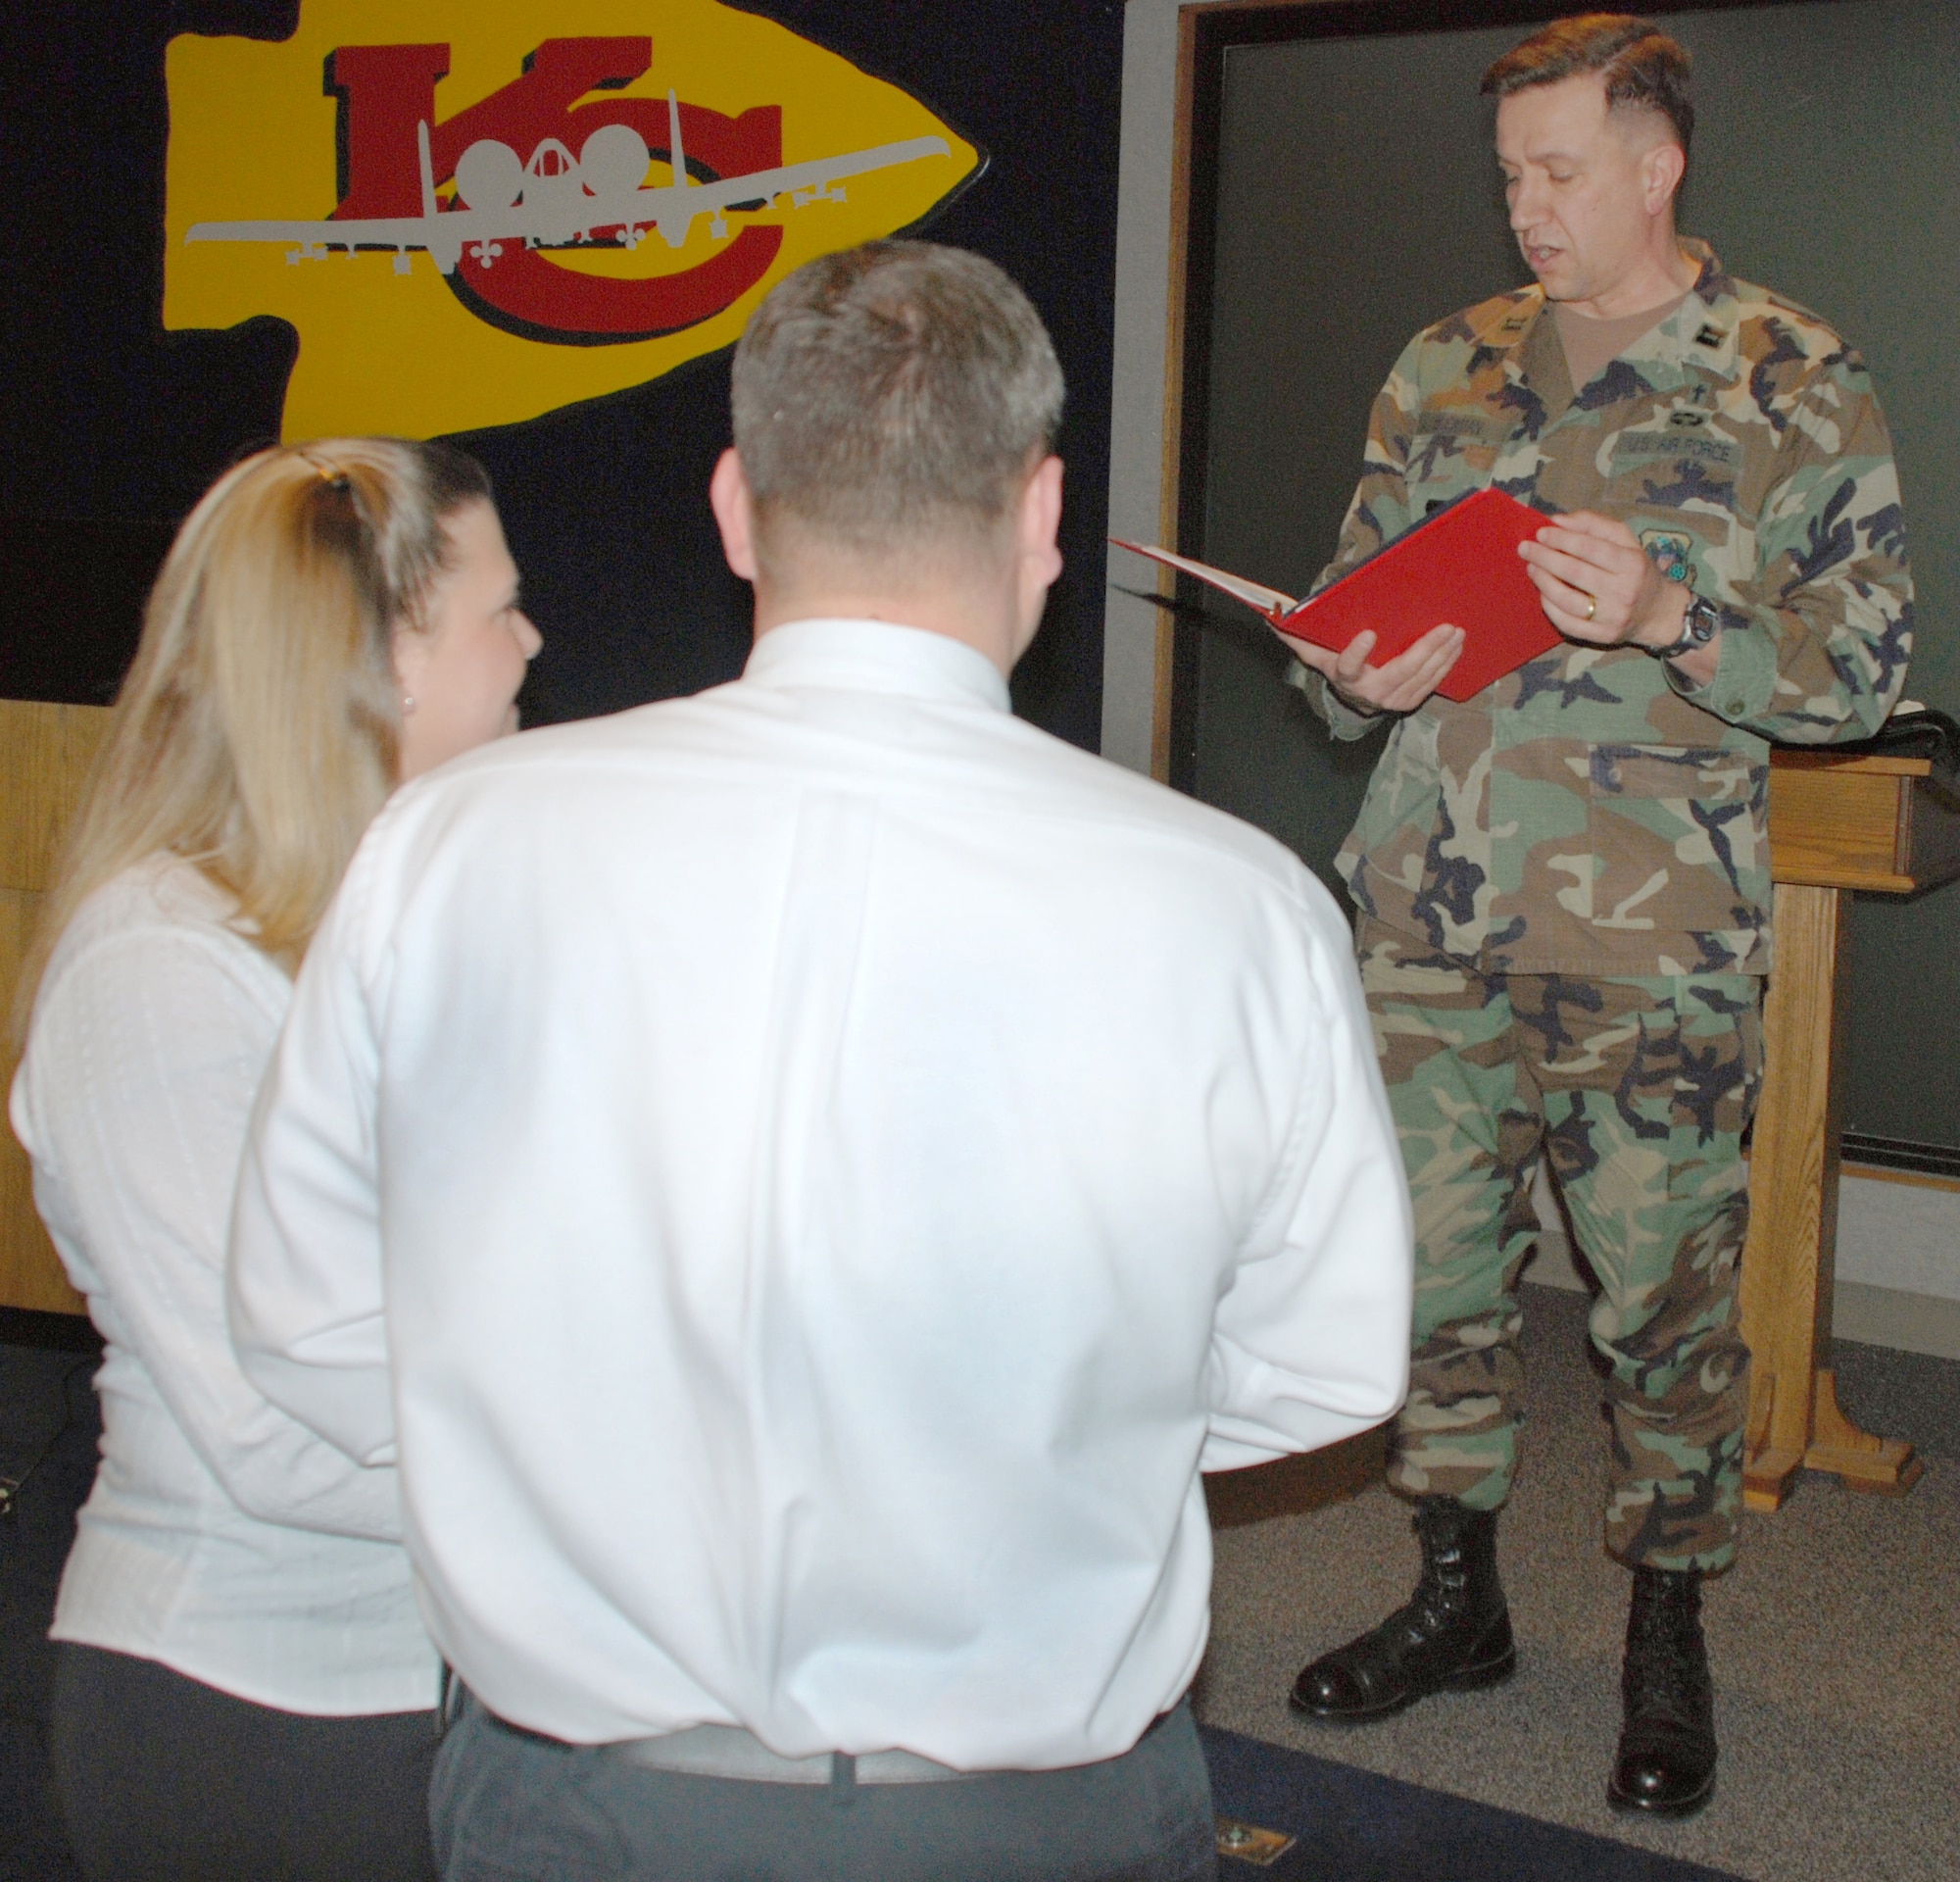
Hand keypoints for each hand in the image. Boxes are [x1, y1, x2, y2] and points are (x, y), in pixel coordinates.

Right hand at [1293, 621, 1464, 714]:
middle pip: (1400, 671)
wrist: (1354, 698)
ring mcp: (1392, 700)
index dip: (1357, 653)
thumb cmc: (1337, 665)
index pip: (1348, 666)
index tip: (1369, 634)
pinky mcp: (1409, 702)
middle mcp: (1370, 692)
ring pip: (1422, 677)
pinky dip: (1446, 664)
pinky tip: (1456, 646)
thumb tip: (1273, 618)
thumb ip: (1298, 637)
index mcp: (1345, 676)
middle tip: (1445, 628)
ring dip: (1443, 655)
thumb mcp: (1316, 653)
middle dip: (1426, 649)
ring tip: (1457, 632)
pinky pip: (1431, 683)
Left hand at [1518, 511, 1681, 647]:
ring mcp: (1612, 617)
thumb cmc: (1636, 569)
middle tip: (1526, 548)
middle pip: (1574, 572)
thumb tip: (1557, 520)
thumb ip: (1594, 525)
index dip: (1562, 539)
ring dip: (1543, 581)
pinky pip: (1566, 623)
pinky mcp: (1601, 636)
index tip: (1541, 533)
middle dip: (1545, 558)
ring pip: (1567, 599)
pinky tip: (1542, 592)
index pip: (1589, 548)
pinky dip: (1549, 606)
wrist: (1657, 612)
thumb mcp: (1625, 541)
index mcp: (1632, 563)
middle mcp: (1623, 591)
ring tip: (1531, 568)